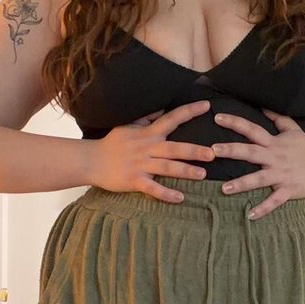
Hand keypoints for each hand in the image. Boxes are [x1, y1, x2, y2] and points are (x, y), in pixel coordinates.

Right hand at [88, 100, 216, 202]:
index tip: (207, 106)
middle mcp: (147, 148)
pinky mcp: (134, 181)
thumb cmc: (112, 144)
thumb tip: (161, 108)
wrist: (91, 160)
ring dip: (185, 171)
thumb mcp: (128, 126)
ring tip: (203, 175)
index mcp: (148, 133)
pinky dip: (166, 194)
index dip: (189, 111)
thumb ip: (146, 118)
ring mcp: (141, 165)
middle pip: (175, 148)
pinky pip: (153, 189)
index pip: (172, 119)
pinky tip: (180, 198)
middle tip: (213, 153)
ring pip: (167, 168)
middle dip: (194, 150)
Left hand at [210, 107, 304, 218]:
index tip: (217, 117)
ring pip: (258, 179)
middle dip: (231, 151)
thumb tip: (263, 107)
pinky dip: (263, 209)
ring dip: (241, 184)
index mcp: (273, 143)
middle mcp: (274, 157)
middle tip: (212, 151)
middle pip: (250, 152)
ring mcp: (281, 175)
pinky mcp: (288, 190)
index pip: (251, 129)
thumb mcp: (292, 129)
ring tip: (224, 189)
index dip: (235, 122)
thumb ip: (277, 118)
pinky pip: (274, 201)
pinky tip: (250, 216)